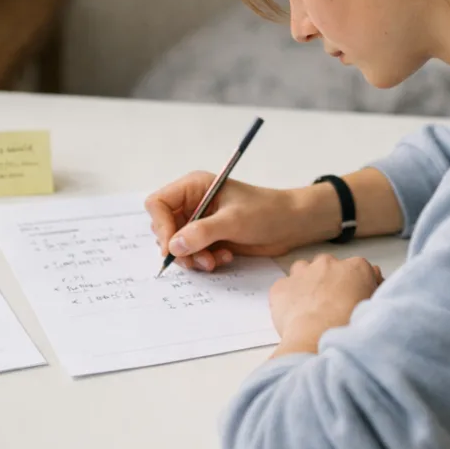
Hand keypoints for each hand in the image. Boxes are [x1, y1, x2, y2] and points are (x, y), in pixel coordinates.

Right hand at [145, 172, 315, 270]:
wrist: (291, 225)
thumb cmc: (266, 212)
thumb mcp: (233, 221)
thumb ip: (202, 232)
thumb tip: (173, 246)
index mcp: (194, 187)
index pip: (158, 204)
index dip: (161, 226)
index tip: (173, 247)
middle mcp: (192, 203)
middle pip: (164, 228)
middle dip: (179, 248)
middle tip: (198, 260)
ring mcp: (200, 222)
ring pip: (177, 245)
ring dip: (193, 258)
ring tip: (215, 260)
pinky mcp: (209, 238)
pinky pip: (193, 254)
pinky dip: (204, 260)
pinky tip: (224, 257)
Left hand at [269, 254, 382, 355]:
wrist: (316, 340)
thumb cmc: (348, 328)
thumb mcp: (373, 309)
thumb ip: (373, 290)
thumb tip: (373, 283)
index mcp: (355, 268)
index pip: (359, 270)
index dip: (356, 285)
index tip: (354, 298)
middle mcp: (328, 263)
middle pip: (329, 267)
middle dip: (329, 281)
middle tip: (330, 305)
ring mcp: (302, 272)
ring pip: (303, 270)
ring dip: (307, 283)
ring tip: (310, 307)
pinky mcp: (281, 286)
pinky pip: (284, 287)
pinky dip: (288, 298)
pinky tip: (294, 314)